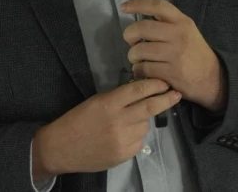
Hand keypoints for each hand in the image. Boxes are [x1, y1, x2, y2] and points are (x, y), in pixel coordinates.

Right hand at [32, 78, 181, 177]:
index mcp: (109, 103)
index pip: (138, 90)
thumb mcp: (96, 101)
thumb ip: (118, 98)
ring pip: (144, 126)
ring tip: (127, 121)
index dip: (155, 85)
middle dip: (166, 100)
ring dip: (142, 121)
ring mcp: (122, 140)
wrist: (61, 148)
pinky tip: (122, 136)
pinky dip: (135, 137)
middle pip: (150, 108)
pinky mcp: (123, 155)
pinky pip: (139, 142)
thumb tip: (141, 92)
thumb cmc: (77, 120)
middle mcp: (118, 121)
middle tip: (177, 94)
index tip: (165, 82)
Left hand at [120, 0, 227, 113]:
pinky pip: (143, 68)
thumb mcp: (187, 31)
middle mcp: (179, 35)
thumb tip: (140, 19)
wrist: (212, 79)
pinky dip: (138, 70)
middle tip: (131, 41)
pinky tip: (144, 71)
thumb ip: (168, 23)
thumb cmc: (195, 53)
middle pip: (142, 28)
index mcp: (182, 22)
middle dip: (129, 35)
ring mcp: (175, 54)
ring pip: (139, 50)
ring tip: (139, 59)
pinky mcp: (170, 73)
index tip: (124, 7)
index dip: (137, 4)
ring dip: (133, 56)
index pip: (157, 5)